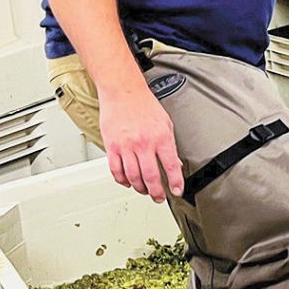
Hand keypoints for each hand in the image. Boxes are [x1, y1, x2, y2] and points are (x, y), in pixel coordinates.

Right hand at [98, 84, 184, 202]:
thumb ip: (170, 146)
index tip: (176, 191)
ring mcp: (126, 146)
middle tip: (159, 197)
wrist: (123, 91)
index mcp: (160, 137)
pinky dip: (122, 180)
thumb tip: (175, 165)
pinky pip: (116, 170)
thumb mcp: (165, 123)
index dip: (175, 183)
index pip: (171, 166)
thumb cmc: (144, 104)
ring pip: (133, 177)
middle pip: (151, 177)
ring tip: (144, 190)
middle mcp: (143, 143)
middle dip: (157, 192)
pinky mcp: (112, 146)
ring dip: (140, 188)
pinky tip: (128, 181)